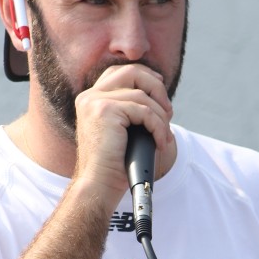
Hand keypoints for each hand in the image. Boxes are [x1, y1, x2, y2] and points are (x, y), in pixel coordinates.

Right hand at [72, 63, 173, 205]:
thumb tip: (159, 93)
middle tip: (168, 113)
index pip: (121, 72)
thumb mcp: (122, 130)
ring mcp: (95, 101)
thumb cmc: (113, 165)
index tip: (161, 93)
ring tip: (164, 136)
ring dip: (161, 116)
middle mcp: (89, 96)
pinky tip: (160, 142)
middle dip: (157, 89)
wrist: (99, 186)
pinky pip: (144, 111)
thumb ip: (132, 110)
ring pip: (142, 94)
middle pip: (132, 71)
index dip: (145, 77)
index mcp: (90, 99)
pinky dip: (158, 127)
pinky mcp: (105, 110)